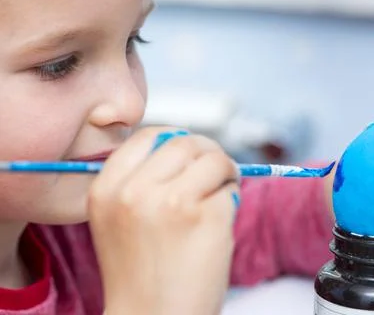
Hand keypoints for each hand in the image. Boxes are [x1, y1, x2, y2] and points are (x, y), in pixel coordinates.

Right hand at [88, 128, 239, 314]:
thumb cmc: (141, 273)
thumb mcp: (119, 220)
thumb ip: (141, 180)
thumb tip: (186, 145)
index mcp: (106, 189)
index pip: (148, 135)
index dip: (176, 140)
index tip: (190, 153)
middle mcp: (134, 191)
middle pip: (185, 142)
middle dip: (207, 152)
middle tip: (218, 169)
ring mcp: (172, 202)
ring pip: (214, 160)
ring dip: (225, 172)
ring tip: (222, 193)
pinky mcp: (206, 217)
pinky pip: (229, 190)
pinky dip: (231, 199)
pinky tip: (219, 221)